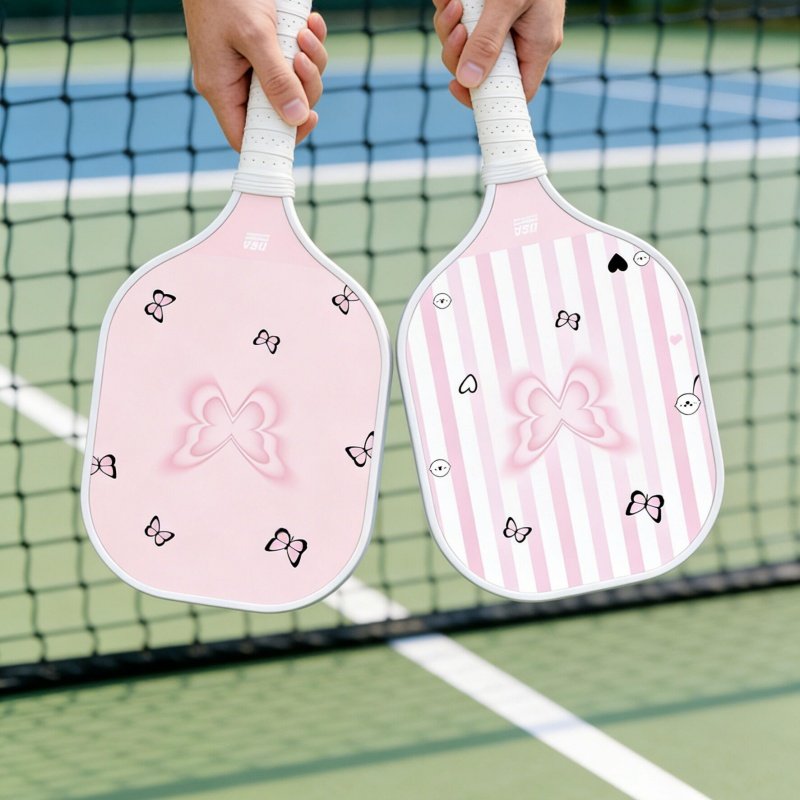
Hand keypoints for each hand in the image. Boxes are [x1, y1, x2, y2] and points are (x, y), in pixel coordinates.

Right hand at [183, 0, 327, 147]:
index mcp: (221, 89)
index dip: (278, 138)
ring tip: (305, 33)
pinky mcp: (265, 49)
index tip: (306, 119)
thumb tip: (297, 117)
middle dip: (303, 89)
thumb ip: (277, 79)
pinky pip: (294, 60)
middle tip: (303, 62)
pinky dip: (308, 45)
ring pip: (293, 85)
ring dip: (309, 62)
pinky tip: (309, 23)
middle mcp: (234, 83)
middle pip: (279, 111)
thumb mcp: (255, 36)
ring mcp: (250, 66)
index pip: (248, 137)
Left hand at [432, 0, 564, 106]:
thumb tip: (468, 81)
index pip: (514, 92)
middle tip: (456, 30)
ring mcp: (502, 27)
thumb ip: (488, 41)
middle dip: (459, 53)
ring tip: (453, 3)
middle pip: (480, 70)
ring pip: (465, 47)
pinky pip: (460, 24)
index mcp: (537, 46)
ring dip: (450, 28)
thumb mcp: (507, 3)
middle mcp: (519, 41)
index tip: (457, 87)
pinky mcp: (485, 12)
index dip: (484, 98)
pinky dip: (450, 11)